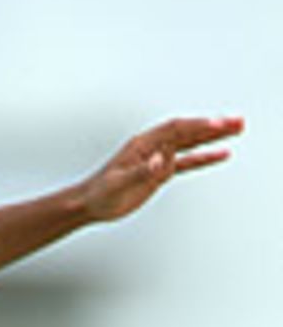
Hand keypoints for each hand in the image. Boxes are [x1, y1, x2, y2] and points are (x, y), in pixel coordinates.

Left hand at [83, 115, 242, 222]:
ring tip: (236, 130)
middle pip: (188, 132)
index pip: (175, 130)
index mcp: (143, 145)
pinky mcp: (159, 173)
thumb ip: (141, 172)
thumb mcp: (118, 183)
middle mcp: (153, 147)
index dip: (197, 126)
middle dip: (213, 126)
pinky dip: (204, 158)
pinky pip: (186, 162)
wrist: (89, 204)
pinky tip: (220, 154)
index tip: (217, 124)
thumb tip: (159, 161)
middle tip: (237, 122)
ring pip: (190, 144)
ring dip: (213, 137)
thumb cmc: (99, 193)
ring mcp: (157, 159)